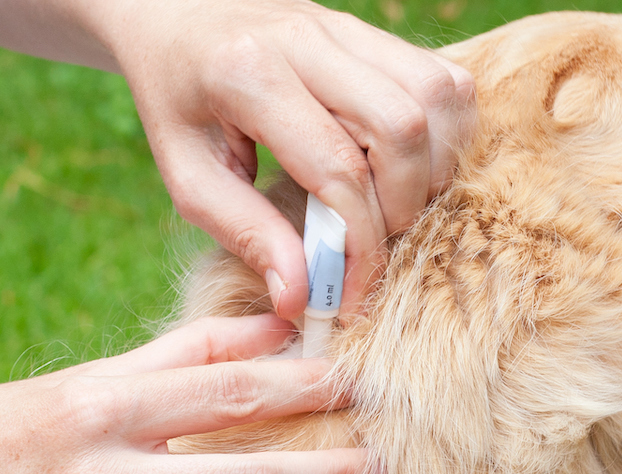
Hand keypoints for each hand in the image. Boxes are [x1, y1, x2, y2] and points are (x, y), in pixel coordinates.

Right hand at [0, 315, 383, 473]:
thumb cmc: (6, 429)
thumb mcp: (87, 380)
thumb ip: (179, 354)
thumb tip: (266, 326)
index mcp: (105, 403)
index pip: (223, 388)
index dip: (297, 383)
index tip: (352, 379)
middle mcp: (107, 470)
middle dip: (319, 471)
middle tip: (378, 463)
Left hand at [95, 0, 475, 318]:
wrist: (175, 18)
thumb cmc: (177, 101)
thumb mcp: (188, 176)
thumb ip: (245, 233)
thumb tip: (301, 297)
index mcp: (248, 74)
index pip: (337, 168)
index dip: (358, 244)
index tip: (349, 293)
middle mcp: (307, 39)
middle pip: (402, 126)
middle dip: (402, 205)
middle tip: (373, 243)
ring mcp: (348, 28)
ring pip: (437, 97)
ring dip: (432, 167)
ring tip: (394, 205)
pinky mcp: (374, 32)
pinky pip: (444, 80)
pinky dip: (445, 133)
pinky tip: (410, 166)